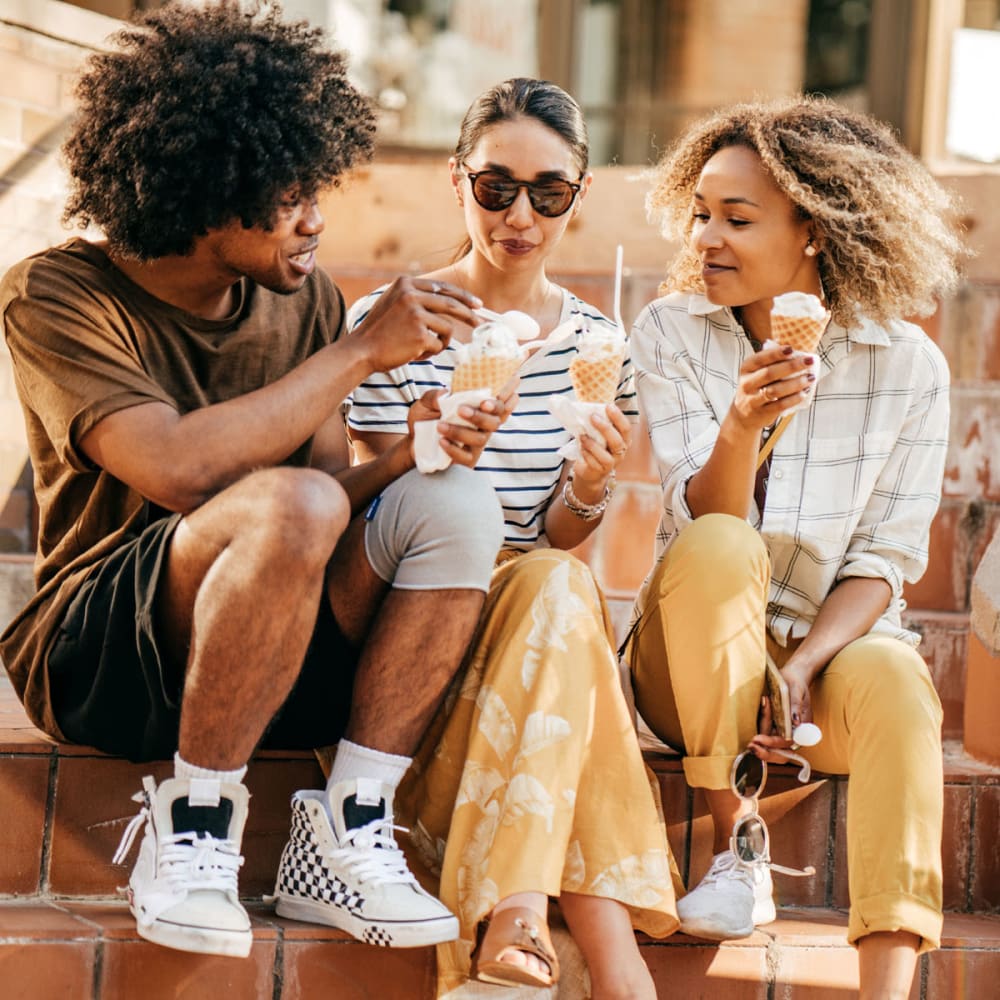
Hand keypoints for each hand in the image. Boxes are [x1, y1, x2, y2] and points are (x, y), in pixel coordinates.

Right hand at [353, 276, 481, 371]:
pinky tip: (414, 353)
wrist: (361, 350)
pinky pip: (439, 344)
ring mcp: (415, 313)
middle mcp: (410, 295)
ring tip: (423, 348)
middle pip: (451, 304)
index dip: (463, 296)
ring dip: (440, 342)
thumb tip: (446, 299)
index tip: (477, 304)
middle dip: (469, 314)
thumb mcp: (393, 303)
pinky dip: (431, 352)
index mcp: (405, 284)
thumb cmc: (379, 332)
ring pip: (446, 328)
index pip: (442, 288)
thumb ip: (415, 297)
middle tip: (480, 323)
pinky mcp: (419, 333)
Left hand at [407, 389, 506, 468]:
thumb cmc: (425, 418)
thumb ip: (435, 396)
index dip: (507, 398)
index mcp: (479, 409)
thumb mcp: (426, 402)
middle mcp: (482, 426)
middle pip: (495, 422)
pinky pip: (467, 457)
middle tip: (462, 410)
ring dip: (461, 432)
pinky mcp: (467, 460)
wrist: (412, 441)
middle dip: (482, 415)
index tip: (496, 394)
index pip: (501, 403)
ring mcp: (476, 444)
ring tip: (439, 425)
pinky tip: (442, 441)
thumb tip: (445, 395)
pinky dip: (454, 449)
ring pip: (481, 439)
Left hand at [569, 403, 631, 500]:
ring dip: (593, 445)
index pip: (626, 428)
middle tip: (593, 417)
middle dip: (605, 428)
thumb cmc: (597, 447)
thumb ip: (599, 424)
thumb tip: (590, 408)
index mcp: (623, 439)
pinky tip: (581, 449)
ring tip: (582, 436)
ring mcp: (612, 463)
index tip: (608, 406)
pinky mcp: (601, 471)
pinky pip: (595, 464)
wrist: (591, 470)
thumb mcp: (600, 434)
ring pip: (606, 456)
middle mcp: (621, 452)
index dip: (618, 417)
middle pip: (617, 441)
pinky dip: (587, 455)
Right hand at [732, 343, 815, 430]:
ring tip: (810, 378)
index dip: (775, 353)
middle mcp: (747, 384)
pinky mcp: (762, 413)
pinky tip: (804, 393)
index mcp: (746, 369)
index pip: (760, 359)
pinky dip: (794, 399)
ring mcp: (753, 400)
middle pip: (769, 374)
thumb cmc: (757, 388)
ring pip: (775, 390)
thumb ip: (772, 363)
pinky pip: (780, 405)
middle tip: (809, 360)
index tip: (791, 349)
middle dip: (791, 366)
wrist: (743, 416)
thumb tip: (799, 354)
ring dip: (795, 384)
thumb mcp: (756, 373)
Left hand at [752, 656, 813, 761]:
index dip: (772, 744)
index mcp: (802, 730)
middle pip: (777, 751)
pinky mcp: (772, 726)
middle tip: (750, 745)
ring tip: (750, 734)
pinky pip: (763, 732)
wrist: (792, 678)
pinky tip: (755, 716)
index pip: (786, 743)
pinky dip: (758, 727)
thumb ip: (796, 707)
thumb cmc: (797, 685)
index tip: (758, 739)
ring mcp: (781, 730)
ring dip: (759, 740)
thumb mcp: (798, 692)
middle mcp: (791, 734)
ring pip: (768, 744)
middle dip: (764, 751)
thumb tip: (795, 722)